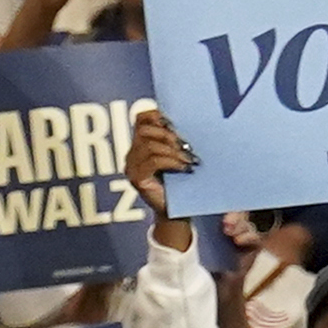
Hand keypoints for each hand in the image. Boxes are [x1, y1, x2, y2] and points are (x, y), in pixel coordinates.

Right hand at [124, 104, 195, 219]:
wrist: (177, 213)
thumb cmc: (183, 183)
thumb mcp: (181, 156)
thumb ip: (180, 141)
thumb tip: (194, 121)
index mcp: (142, 144)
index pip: (141, 118)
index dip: (156, 115)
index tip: (176, 123)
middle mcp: (133, 153)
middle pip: (144, 130)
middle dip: (168, 134)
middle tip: (187, 146)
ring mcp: (132, 166)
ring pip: (149, 146)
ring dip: (173, 150)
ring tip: (190, 160)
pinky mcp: (137, 179)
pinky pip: (153, 161)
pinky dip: (172, 162)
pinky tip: (185, 168)